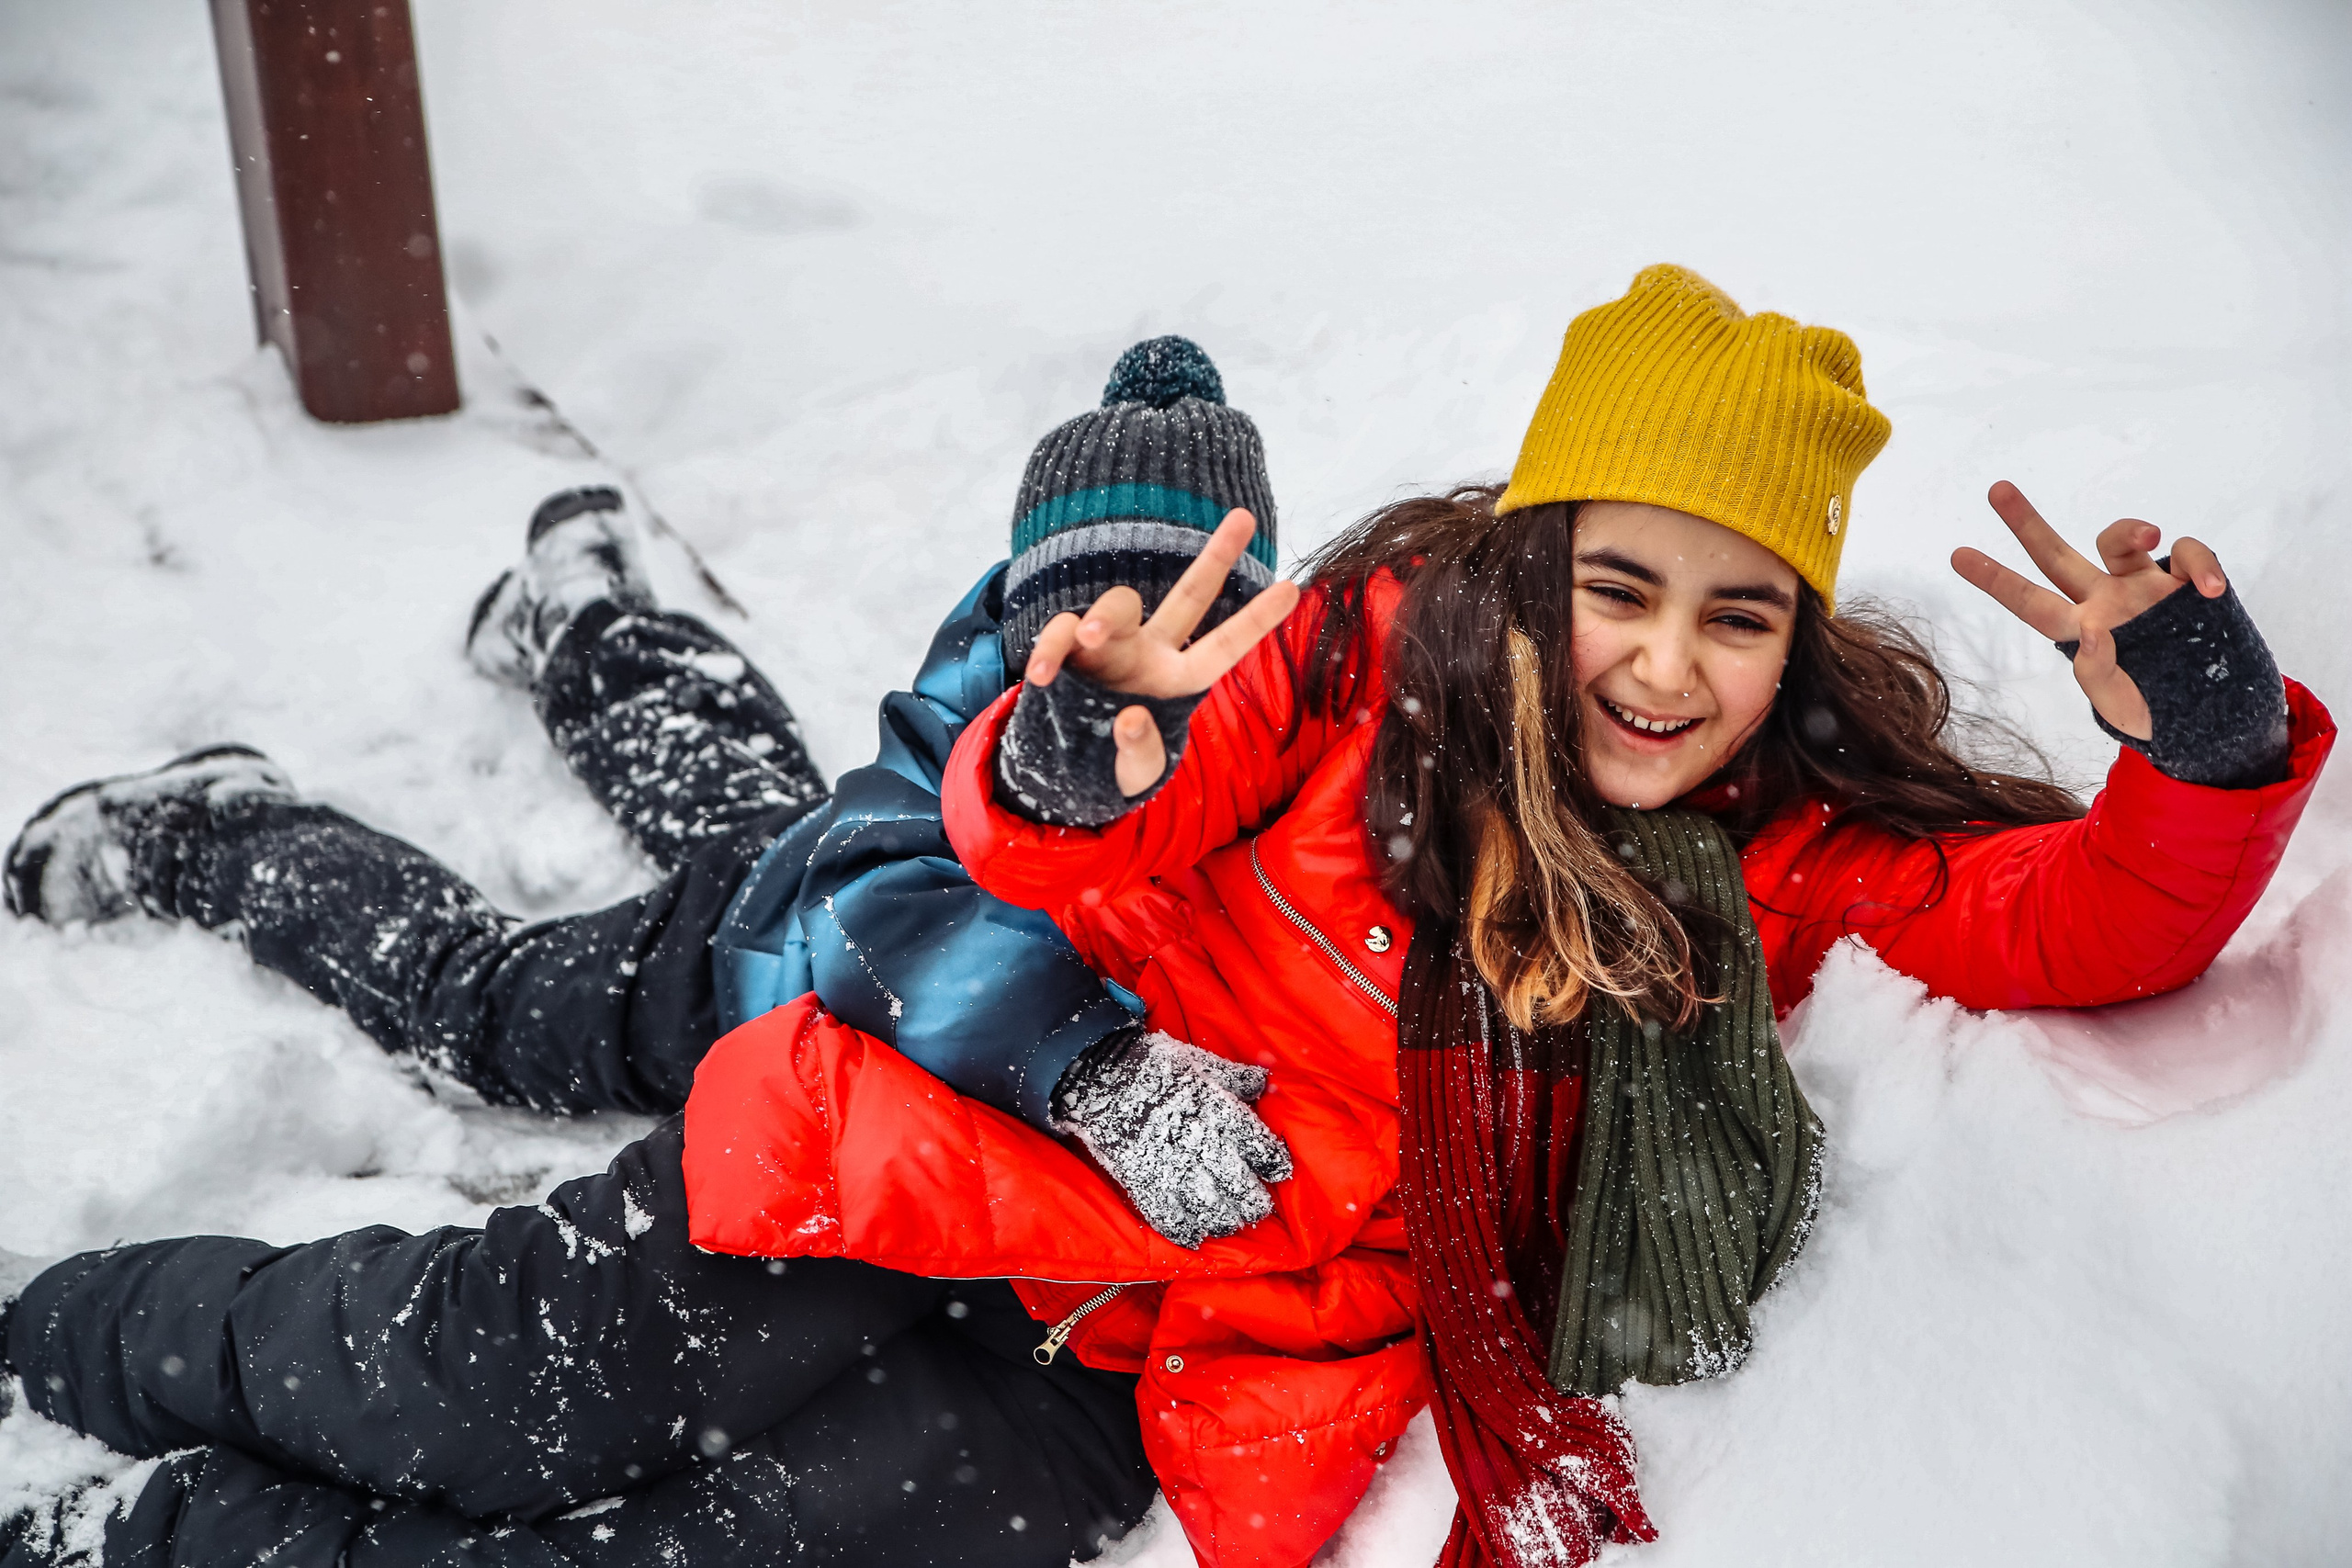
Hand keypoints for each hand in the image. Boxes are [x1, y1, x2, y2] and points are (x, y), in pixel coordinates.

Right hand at [1024, 509, 1299, 795]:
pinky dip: (1048, 650)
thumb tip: (1132, 718)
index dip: (1255, 620)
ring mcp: (1109, 644)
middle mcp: (1150, 650)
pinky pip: (1060, 634)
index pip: (1223, 647)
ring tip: (1089, 638)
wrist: (1064, 761)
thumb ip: (1140, 753)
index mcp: (1177, 679)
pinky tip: (1040, 677)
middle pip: (1189, 596)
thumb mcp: (1135, 771)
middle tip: (1244, 517)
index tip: (1293, 588)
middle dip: (1217, 557)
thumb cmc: (1114, 759)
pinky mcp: (1067, 649)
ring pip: (1117, 606)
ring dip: (1102, 617)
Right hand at [1053, 1030, 1294, 1249]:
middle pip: (1240, 1188)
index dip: (1274, 1163)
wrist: (1101, 1077)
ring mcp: (1170, 1166)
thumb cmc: (1156, 1066)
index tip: (1279, 1170)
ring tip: (1230, 1221)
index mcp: (1218, 1111)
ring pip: (1209, 1209)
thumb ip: (1236, 1077)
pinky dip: (1185, 1232)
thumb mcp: (1200, 1062)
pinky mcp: (1143, 1182)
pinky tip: (1195, 1235)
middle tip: (1257, 1207)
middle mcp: (1199, 1143)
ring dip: (1225, 1220)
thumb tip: (1266, 1081)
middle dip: (1254, 1202)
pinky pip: (1168, 1218)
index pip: (1259, 1146)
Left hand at [1950, 480, 2228, 740]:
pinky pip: (2188, 554)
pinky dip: (2202, 564)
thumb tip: (2092, 632)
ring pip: (2120, 541)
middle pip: (2057, 556)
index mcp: (2081, 630)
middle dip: (2027, 524)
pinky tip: (2211, 589)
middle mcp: (2105, 600)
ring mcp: (2145, 586)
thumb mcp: (2121, 707)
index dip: (1997, 580)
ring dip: (2131, 529)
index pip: (2032, 602)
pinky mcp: (2188, 582)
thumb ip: (2099, 675)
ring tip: (2151, 535)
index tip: (1958, 555)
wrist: (2218, 715)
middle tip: (1997, 489)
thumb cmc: (2158, 711)